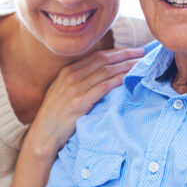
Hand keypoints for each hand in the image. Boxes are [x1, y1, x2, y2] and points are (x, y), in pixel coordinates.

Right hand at [26, 47, 144, 156]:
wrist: (43, 135)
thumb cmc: (56, 116)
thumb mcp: (64, 92)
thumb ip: (79, 82)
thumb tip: (100, 76)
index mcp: (68, 71)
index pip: (97, 56)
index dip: (117, 52)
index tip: (132, 51)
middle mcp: (71, 76)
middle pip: (103, 59)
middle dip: (125, 54)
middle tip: (143, 52)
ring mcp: (74, 88)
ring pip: (105, 71)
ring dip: (125, 65)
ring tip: (141, 64)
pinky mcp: (79, 102)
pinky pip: (103, 87)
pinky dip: (118, 80)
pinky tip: (129, 78)